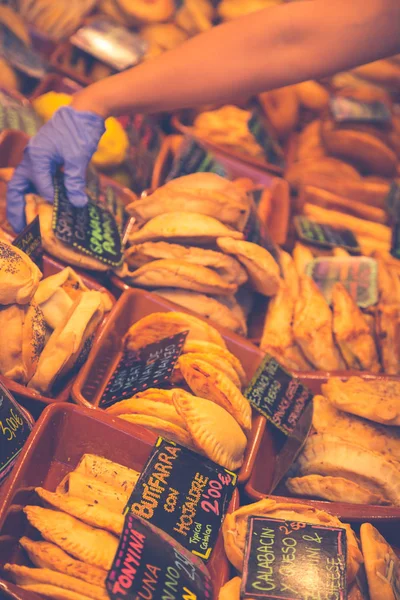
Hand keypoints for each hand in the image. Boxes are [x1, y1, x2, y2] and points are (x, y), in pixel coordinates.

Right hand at [7, 106, 104, 232]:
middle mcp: (32, 157)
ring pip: (26, 184)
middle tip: (21, 227)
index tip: (56, 208)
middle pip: (18, 187)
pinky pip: (38, 180)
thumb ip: (75, 181)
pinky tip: (46, 205)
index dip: (47, 198)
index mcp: (37, 156)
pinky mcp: (46, 160)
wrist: (85, 111)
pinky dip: (39, 193)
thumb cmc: (79, 131)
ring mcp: (38, 158)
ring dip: (26, 202)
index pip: (39, 183)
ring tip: (29, 221)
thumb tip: (78, 204)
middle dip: (17, 208)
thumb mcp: (78, 157)